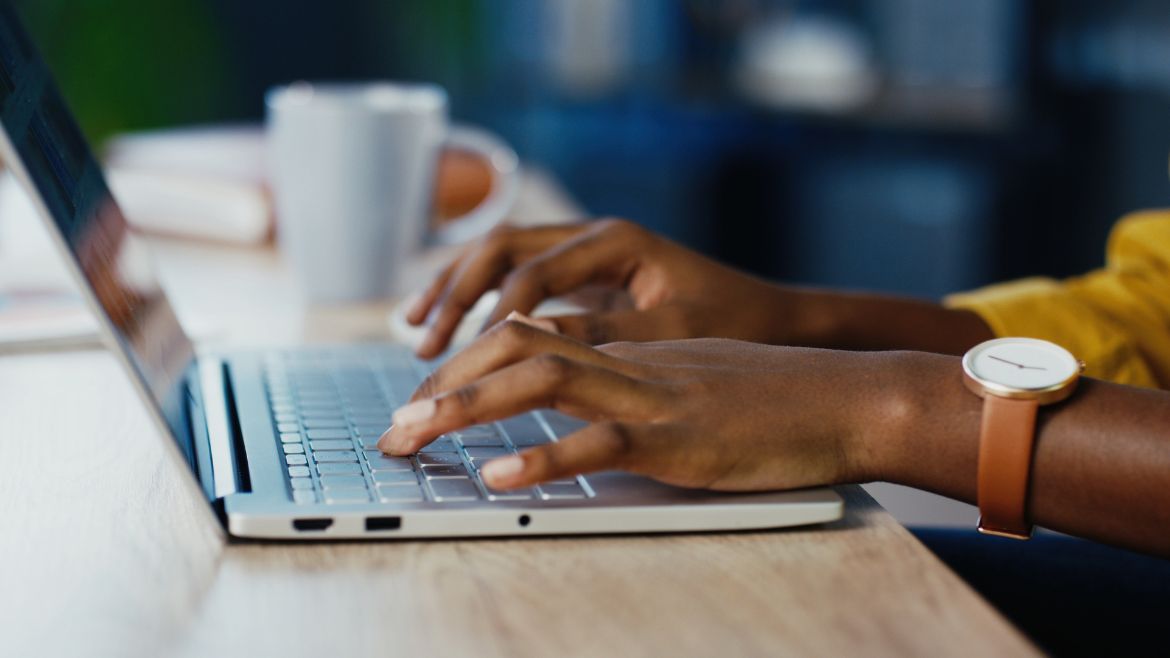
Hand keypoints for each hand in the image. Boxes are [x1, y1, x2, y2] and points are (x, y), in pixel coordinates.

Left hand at [380, 317, 911, 491]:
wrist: (848, 397)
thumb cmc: (777, 397)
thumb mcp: (694, 380)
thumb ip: (638, 388)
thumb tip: (585, 412)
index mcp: (629, 349)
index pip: (527, 336)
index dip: (466, 363)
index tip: (423, 398)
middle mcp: (629, 362)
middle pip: (515, 346)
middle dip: (444, 382)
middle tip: (393, 424)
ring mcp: (652, 396)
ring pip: (541, 380)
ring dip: (467, 407)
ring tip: (413, 436)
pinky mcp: (680, 439)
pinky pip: (601, 443)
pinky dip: (544, 460)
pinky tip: (499, 479)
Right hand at [406, 219, 800, 357]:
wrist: (772, 316)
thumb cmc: (734, 322)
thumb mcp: (671, 332)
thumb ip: (603, 334)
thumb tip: (527, 344)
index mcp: (616, 241)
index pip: (531, 273)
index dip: (488, 316)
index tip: (457, 360)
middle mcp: (593, 235)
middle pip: (499, 249)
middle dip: (454, 295)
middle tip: (423, 345)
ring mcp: (585, 252)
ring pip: (498, 256)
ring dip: (453, 291)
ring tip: (414, 332)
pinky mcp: (582, 277)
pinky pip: (513, 278)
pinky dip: (477, 300)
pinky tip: (451, 330)